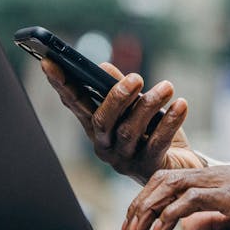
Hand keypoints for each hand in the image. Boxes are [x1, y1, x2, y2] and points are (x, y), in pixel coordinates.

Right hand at [42, 59, 204, 183]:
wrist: (180, 165)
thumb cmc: (153, 131)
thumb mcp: (137, 106)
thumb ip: (120, 89)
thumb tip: (103, 68)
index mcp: (96, 126)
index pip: (74, 103)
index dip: (61, 84)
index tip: (48, 61)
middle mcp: (105, 144)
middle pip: (102, 121)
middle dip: (117, 97)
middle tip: (137, 77)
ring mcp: (124, 159)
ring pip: (130, 130)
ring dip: (149, 105)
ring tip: (167, 87)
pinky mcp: (148, 168)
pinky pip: (157, 143)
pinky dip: (170, 122)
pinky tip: (181, 105)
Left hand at [122, 166, 229, 229]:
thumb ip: (214, 221)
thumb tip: (186, 228)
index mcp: (218, 178)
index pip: (170, 178)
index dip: (146, 197)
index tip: (131, 222)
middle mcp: (218, 174)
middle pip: (163, 178)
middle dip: (138, 203)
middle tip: (125, 229)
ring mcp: (225, 181)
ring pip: (170, 186)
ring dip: (146, 210)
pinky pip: (191, 202)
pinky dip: (168, 218)